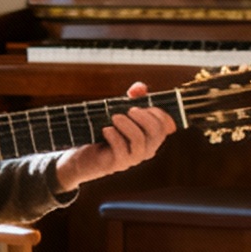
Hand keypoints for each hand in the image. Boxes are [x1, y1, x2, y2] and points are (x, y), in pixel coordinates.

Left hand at [53, 84, 176, 191]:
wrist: (84, 155)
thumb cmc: (106, 131)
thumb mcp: (121, 111)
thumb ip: (133, 98)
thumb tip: (140, 88)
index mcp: (151, 137)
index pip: (166, 126)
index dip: (158, 112)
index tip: (141, 105)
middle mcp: (147, 149)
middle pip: (157, 132)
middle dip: (144, 117)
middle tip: (129, 110)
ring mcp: (133, 158)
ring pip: (139, 141)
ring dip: (127, 125)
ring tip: (114, 117)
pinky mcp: (117, 164)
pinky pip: (121, 149)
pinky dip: (114, 136)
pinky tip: (106, 130)